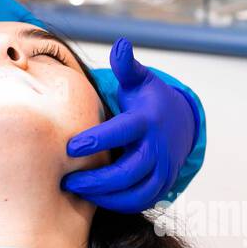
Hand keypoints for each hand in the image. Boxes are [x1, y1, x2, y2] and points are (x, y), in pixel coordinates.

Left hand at [62, 38, 197, 212]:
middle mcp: (157, 147)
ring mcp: (163, 169)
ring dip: (105, 196)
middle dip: (96, 179)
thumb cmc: (148, 100)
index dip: (97, 140)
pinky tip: (95, 199)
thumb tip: (120, 43)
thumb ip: (126, 66)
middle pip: (128, 171)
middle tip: (66, 180)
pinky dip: (119, 204)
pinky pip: (141, 202)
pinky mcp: (162, 186)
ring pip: (136, 192)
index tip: (70, 147)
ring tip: (76, 191)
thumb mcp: (139, 80)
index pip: (122, 132)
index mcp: (146, 120)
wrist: (180, 123)